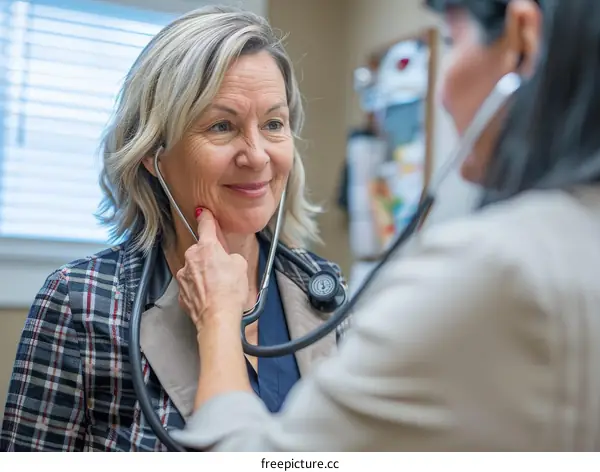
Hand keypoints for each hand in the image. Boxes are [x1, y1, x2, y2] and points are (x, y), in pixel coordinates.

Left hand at [176, 208, 247, 332]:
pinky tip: (211, 297)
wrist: (217, 317)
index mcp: (206, 248)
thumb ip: (232, 257)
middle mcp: (191, 259)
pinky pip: (192, 286)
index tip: (203, 212)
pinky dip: (200, 290)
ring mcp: (183, 276)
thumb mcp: (241, 266)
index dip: (207, 218)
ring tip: (219, 288)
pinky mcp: (182, 293)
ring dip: (204, 275)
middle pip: (201, 252)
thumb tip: (227, 260)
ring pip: (195, 270)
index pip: (206, 226)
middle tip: (224, 271)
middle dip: (210, 258)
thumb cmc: (230, 291)